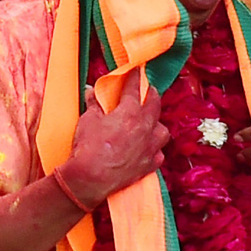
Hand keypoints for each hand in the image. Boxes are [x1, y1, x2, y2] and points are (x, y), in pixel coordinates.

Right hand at [58, 70, 169, 207]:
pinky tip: (148, 149)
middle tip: (149, 91)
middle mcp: (145, 127)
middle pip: (154, 105)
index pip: (134, 89)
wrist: (90, 179)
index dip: (134, 78)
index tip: (136, 71)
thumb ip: (93, 104)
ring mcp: (149, 147)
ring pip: (162, 131)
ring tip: (151, 123)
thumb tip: (91, 92)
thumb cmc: (88, 147)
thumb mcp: (88, 120)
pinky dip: (154, 150)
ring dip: (157, 124)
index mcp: (130, 113)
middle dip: (152, 95)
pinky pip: (158, 154)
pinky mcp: (149, 165)